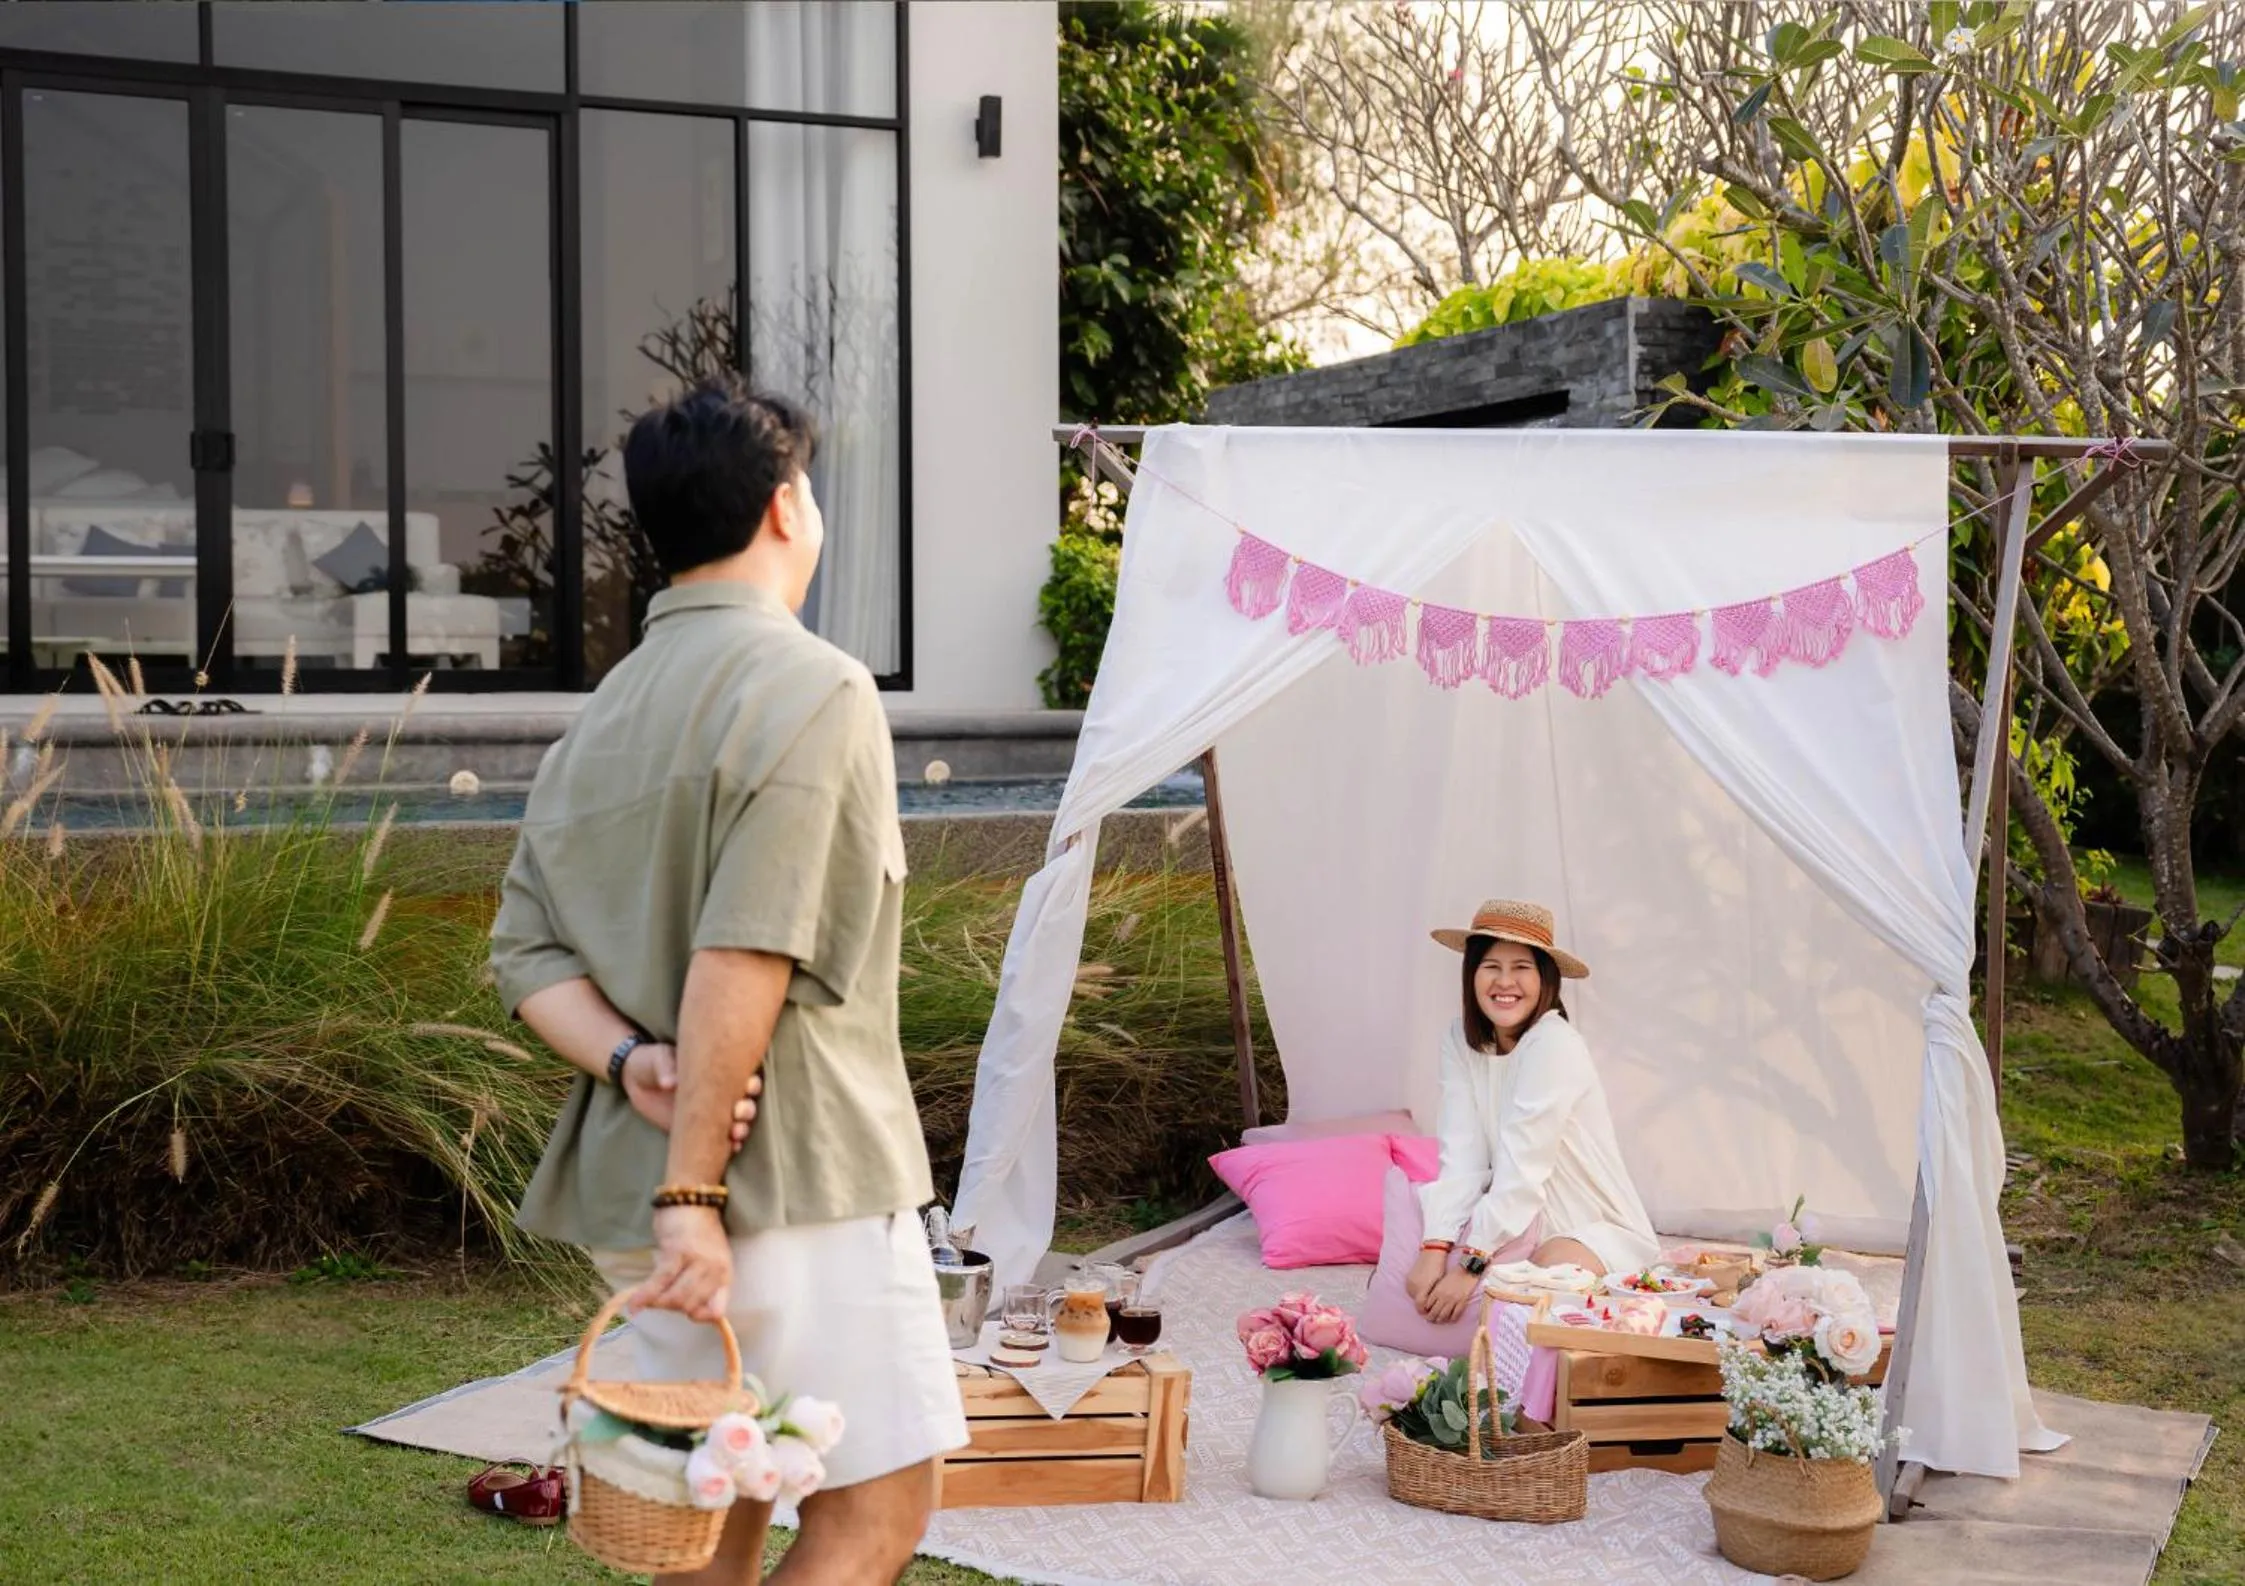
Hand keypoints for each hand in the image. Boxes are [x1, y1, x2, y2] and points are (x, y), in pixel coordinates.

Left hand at [623, 1044, 761, 1154]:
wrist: (637, 1080)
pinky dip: (729, 1146)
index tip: (748, 1087)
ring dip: (741, 1129)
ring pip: (736, 1123)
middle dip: (747, 1110)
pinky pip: (719, 1141)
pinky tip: (731, 1148)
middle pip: (745, 1103)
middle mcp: (719, 1094)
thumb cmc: (653, 1062)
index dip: (751, 1083)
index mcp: (717, 1071)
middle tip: (738, 1112)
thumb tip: (671, 1083)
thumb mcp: (659, 1059)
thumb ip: (666, 1068)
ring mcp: (710, 1115)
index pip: (743, 1077)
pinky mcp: (697, 1132)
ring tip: (736, 1133)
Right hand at [635, 1205, 732, 1322]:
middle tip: (661, 1296)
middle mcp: (715, 1270)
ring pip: (674, 1298)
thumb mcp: (712, 1261)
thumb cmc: (701, 1233)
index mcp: (725, 1274)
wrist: (693, 1200)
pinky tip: (634, 1305)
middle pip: (689, 1306)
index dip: (699, 1317)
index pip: (717, 1311)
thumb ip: (705, 1285)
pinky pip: (659, 1282)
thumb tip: (691, 1313)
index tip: (685, 1313)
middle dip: (671, 1308)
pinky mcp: (676, 1252)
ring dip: (657, 1302)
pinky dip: (644, 1296)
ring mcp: (697, 1261)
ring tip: (648, 1298)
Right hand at [1404, 1247, 1449, 1308]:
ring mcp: (1409, 1282)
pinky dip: (1417, 1292)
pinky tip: (1424, 1290)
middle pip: (1416, 1303)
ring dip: (1420, 1299)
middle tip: (1432, 1307)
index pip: (1420, 1306)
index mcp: (1421, 1287)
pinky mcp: (1408, 1279)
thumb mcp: (1439, 1283)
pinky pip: (1411, 1290)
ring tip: (1429, 1297)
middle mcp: (1413, 1285)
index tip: (1431, 1313)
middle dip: (1423, 1306)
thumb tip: (1432, 1308)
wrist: (1431, 1253)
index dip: (1425, 1312)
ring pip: (1413, 1297)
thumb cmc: (1438, 1268)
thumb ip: (1434, 1297)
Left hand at [1423, 1268, 1482, 1325]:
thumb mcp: (1440, 1282)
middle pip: (1434, 1312)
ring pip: (1444, 1315)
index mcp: (1437, 1291)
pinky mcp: (1462, 1302)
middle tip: (1430, 1320)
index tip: (1425, 1313)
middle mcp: (1443, 1297)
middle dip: (1431, 1318)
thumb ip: (1435, 1292)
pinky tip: (1451, 1319)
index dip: (1425, 1311)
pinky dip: (1452, 1319)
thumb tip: (1429, 1303)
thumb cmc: (1453, 1275)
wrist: (1466, 1271)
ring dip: (1440, 1320)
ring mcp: (1453, 1300)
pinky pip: (1455, 1315)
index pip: (1427, 1305)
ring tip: (1439, 1321)